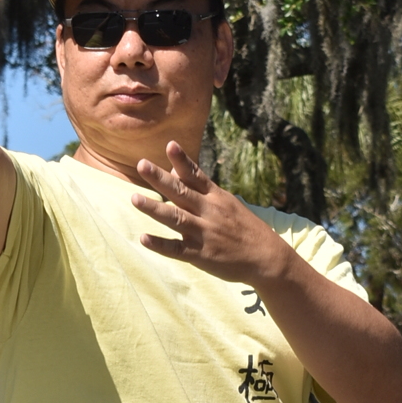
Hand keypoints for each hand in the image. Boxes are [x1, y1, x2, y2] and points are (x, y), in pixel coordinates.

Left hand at [133, 143, 287, 285]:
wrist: (267, 258)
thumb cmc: (244, 228)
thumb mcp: (226, 203)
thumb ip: (199, 188)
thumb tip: (173, 171)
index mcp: (216, 198)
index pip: (196, 175)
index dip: (182, 160)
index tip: (169, 144)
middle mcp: (210, 212)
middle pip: (181, 192)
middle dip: (161, 178)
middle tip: (142, 164)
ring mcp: (205, 233)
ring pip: (176, 218)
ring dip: (155, 208)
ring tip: (134, 198)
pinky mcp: (201, 255)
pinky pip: (177, 249)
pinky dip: (160, 244)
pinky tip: (143, 238)